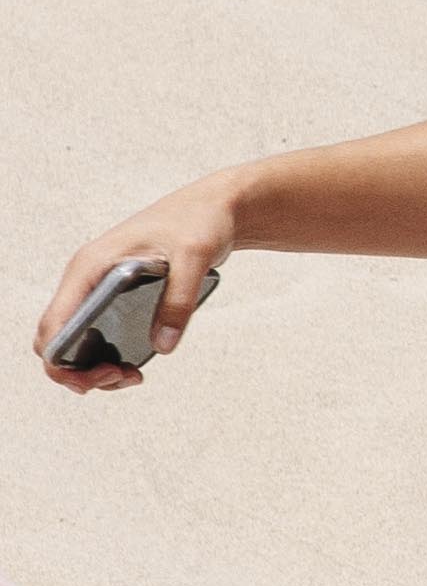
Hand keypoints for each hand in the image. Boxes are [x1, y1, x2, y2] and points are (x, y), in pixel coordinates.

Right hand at [31, 194, 228, 389]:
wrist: (213, 208)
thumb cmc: (198, 221)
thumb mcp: (195, 256)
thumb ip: (179, 300)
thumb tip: (163, 346)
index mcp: (91, 266)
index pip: (54, 323)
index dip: (62, 360)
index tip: (103, 373)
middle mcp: (85, 280)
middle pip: (55, 341)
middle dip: (77, 371)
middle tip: (121, 376)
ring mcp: (96, 290)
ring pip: (72, 343)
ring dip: (92, 369)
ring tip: (130, 376)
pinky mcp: (113, 299)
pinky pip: (94, 336)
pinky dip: (105, 358)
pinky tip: (133, 366)